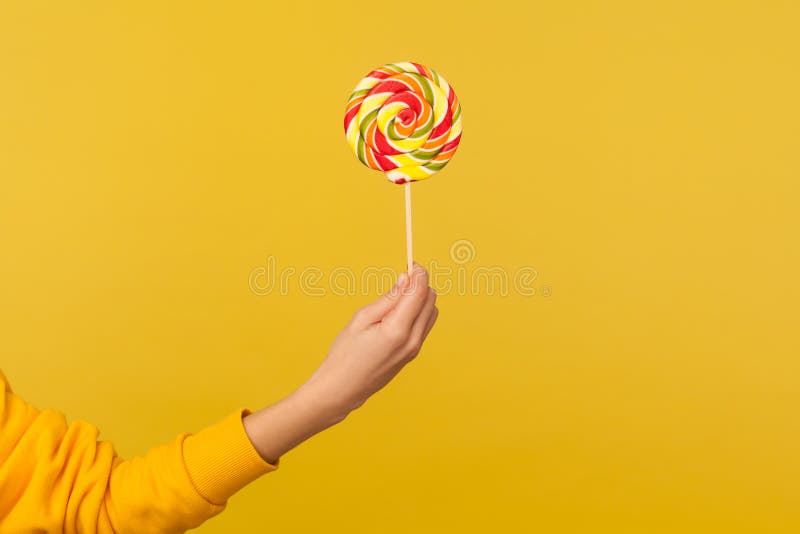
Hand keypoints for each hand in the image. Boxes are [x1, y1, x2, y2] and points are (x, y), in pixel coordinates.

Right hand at [243, 265, 437, 463]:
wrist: (343, 389)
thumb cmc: (345, 354)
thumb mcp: (361, 319)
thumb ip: (387, 299)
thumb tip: (406, 279)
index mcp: (397, 330)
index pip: (419, 292)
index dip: (419, 274)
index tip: (411, 264)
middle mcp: (412, 340)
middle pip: (430, 300)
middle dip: (421, 284)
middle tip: (403, 276)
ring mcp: (415, 349)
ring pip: (431, 312)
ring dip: (421, 298)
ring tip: (399, 294)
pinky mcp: (413, 354)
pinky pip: (425, 325)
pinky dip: (419, 311)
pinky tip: (400, 310)